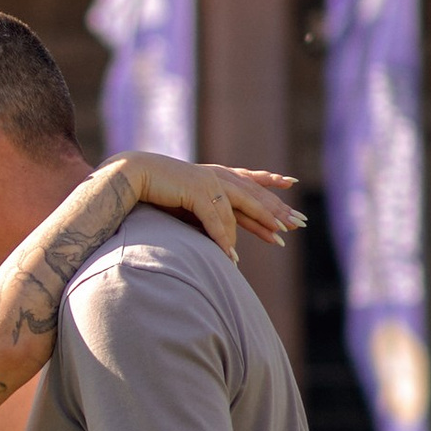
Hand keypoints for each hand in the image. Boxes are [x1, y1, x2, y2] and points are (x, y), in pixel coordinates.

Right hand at [119, 156, 306, 258]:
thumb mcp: (188, 203)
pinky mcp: (196, 192)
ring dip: (259, 226)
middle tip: (299, 223)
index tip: (292, 188)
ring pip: (242, 207)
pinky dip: (224, 239)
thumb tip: (222, 234)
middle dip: (277, 211)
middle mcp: (217, 176)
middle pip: (254, 195)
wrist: (132, 176)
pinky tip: (232, 254)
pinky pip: (215, 220)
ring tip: (278, 240)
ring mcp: (208, 182)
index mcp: (215, 176)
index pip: (250, 183)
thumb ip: (206, 214)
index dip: (271, 188)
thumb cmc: (157, 190)